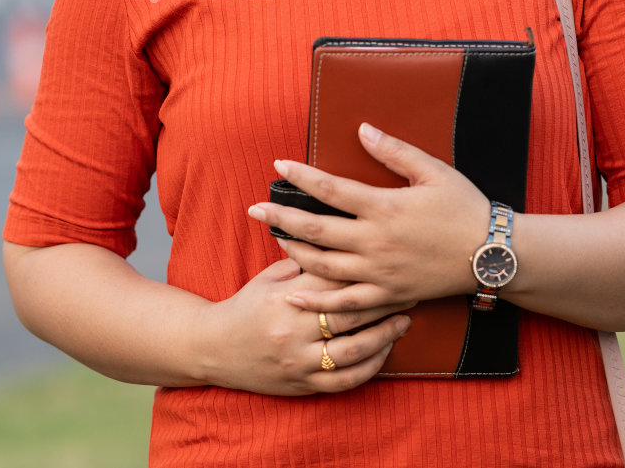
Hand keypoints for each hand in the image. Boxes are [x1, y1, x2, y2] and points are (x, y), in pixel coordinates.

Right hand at [196, 258, 413, 394]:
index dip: (364, 270)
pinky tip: (385, 352)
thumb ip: (302, 263)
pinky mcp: (302, 384)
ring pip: (353, 350)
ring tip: (404, 321)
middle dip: (383, 301)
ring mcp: (298, 360)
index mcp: (284, 297)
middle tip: (410, 288)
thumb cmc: (246, 306)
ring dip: (384, 335)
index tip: (389, 261)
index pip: (333, 280)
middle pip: (349, 313)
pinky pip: (345, 380)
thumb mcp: (269, 278)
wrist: (214, 348)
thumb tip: (338, 239)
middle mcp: (293, 329)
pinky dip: (370, 367)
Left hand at [247, 123, 491, 313]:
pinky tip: (293, 292)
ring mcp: (380, 273)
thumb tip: (361, 129)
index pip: (331, 189)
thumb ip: (394, 151)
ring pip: (323, 265)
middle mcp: (376, 242)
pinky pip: (345, 301)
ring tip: (274, 238)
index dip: (301, 177)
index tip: (279, 167)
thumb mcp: (434, 171)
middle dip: (280, 217)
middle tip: (253, 209)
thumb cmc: (464, 208)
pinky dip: (316, 298)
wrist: (492, 254)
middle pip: (316, 229)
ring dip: (293, 251)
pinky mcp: (388, 295)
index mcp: (385, 207)